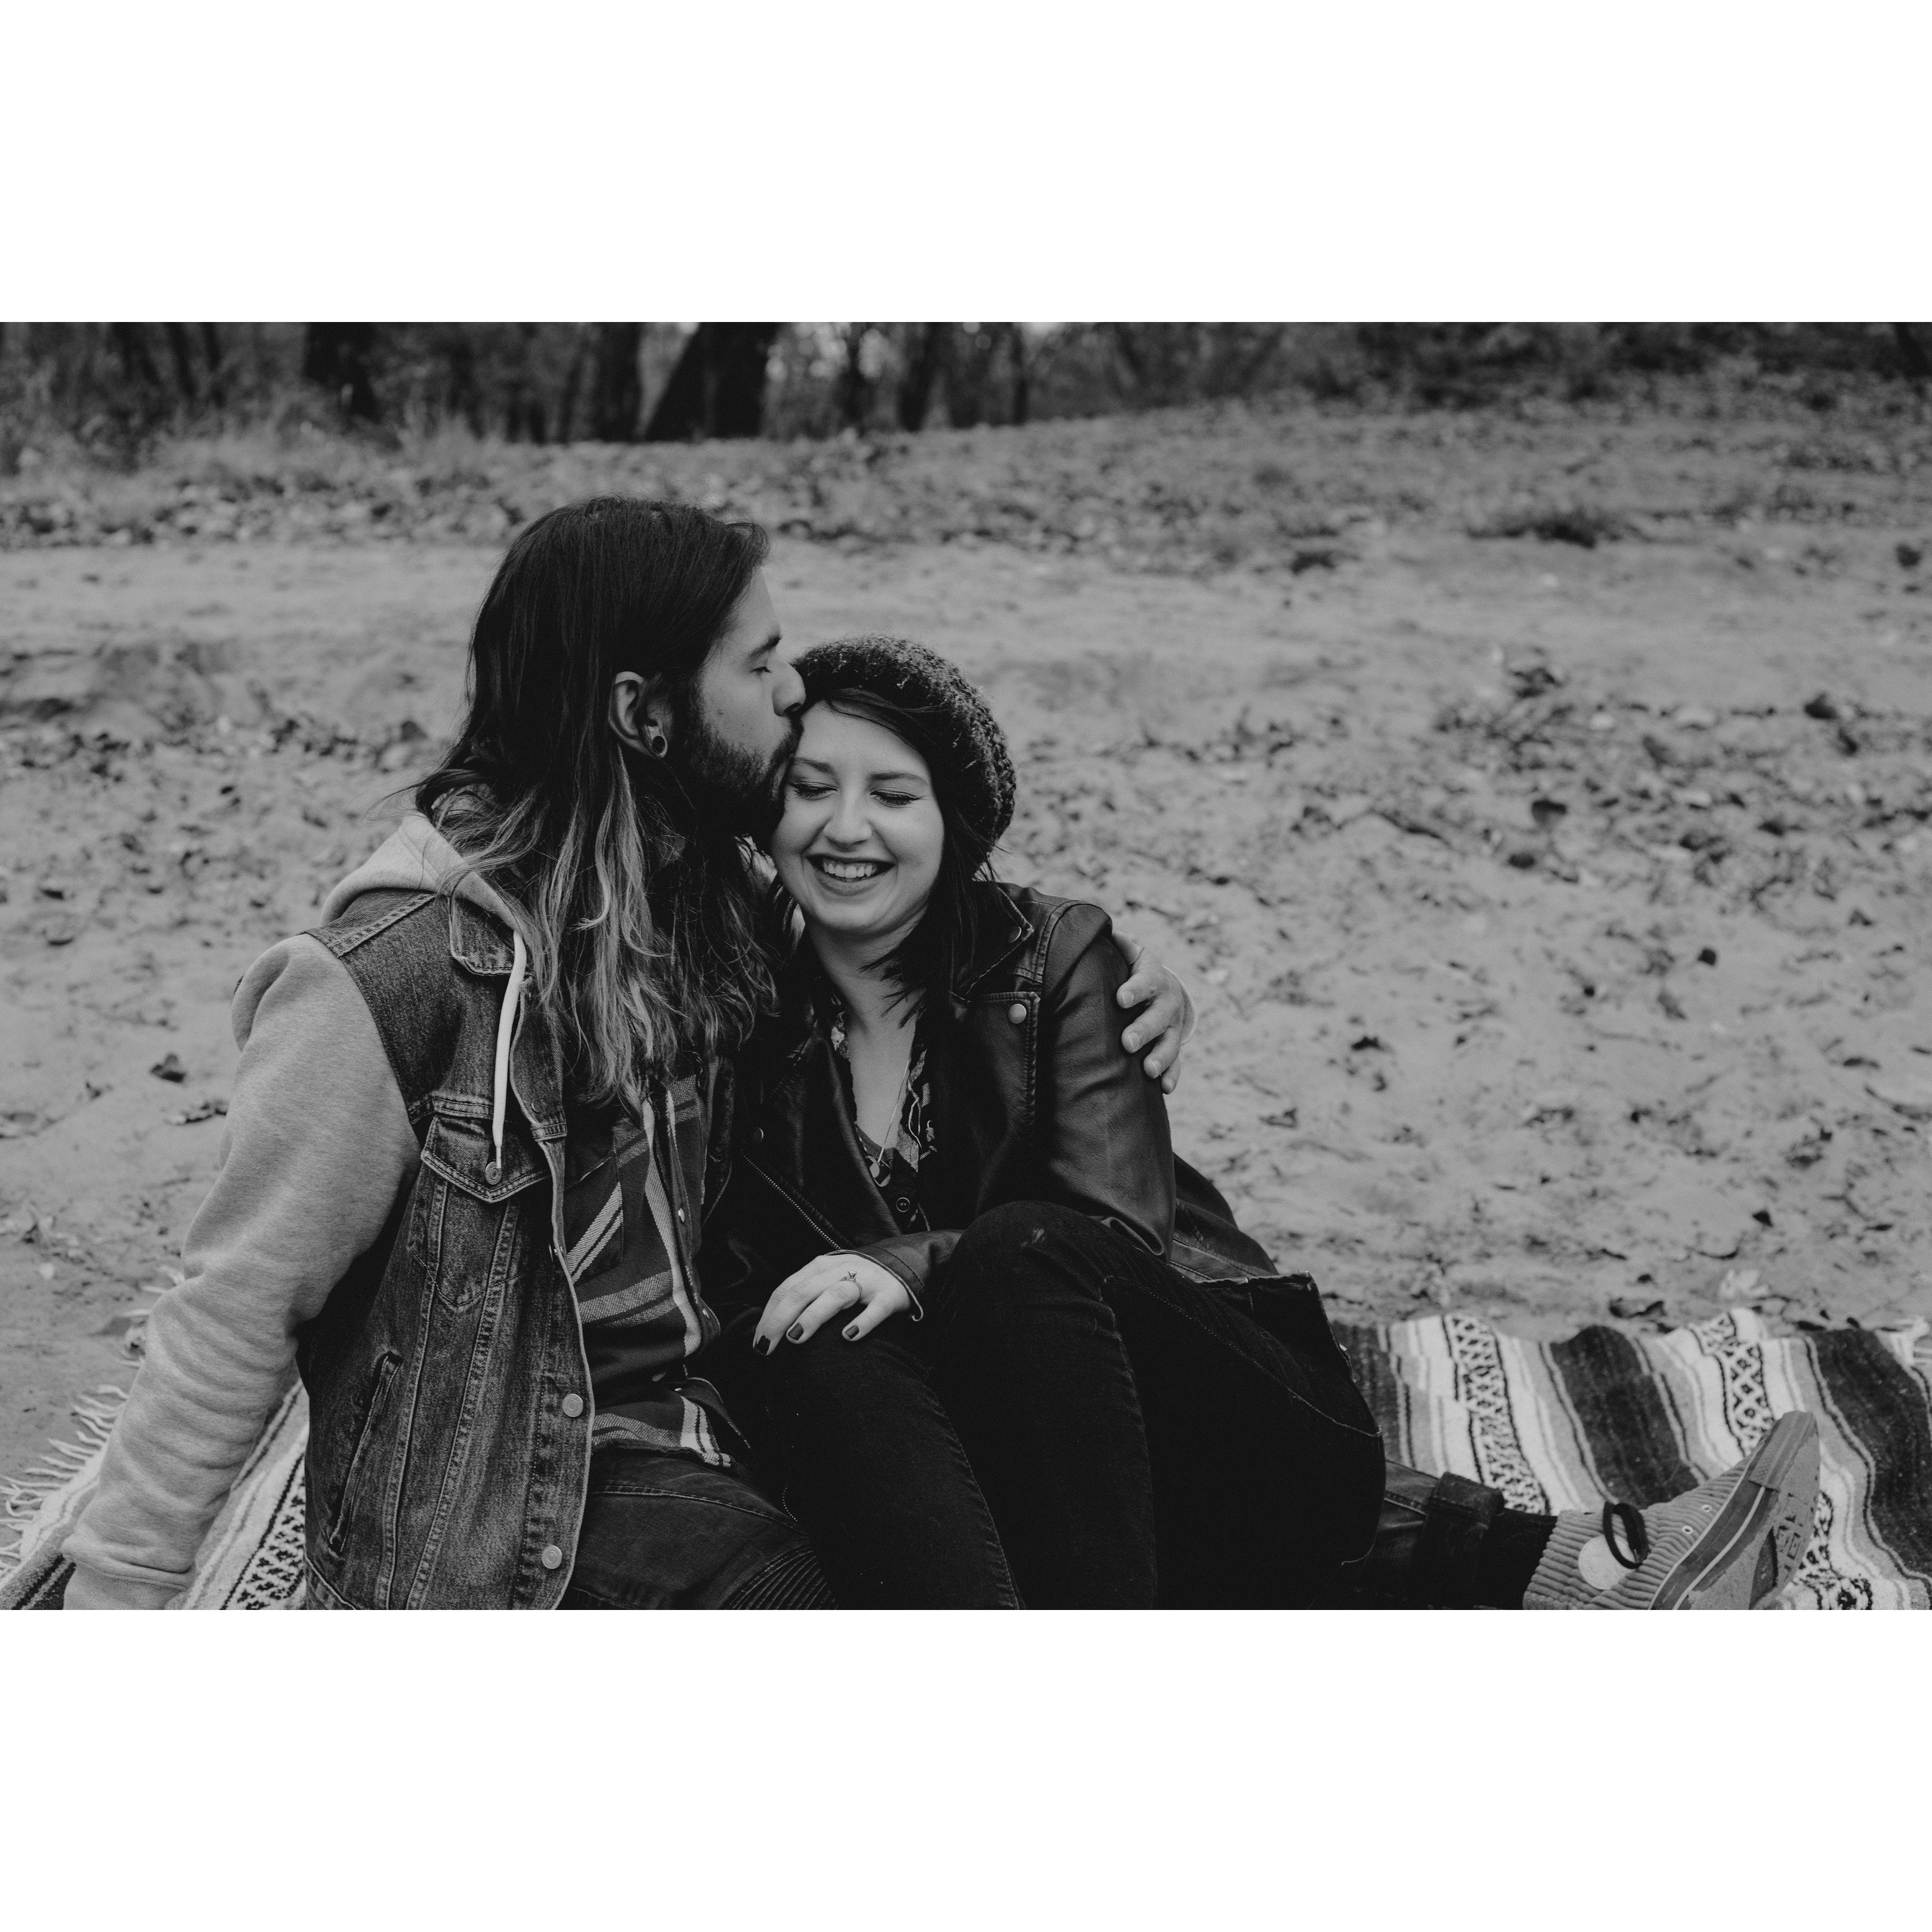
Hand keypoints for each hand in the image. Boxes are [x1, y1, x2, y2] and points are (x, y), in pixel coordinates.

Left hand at [753, 1252, 912, 1351]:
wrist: (904, 1267)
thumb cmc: (857, 1282)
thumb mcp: (828, 1280)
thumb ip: (805, 1297)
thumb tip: (773, 1329)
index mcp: (820, 1267)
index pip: (787, 1289)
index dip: (769, 1315)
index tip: (759, 1341)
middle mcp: (840, 1270)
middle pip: (803, 1292)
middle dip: (780, 1319)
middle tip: (768, 1347)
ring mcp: (866, 1282)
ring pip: (834, 1295)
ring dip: (812, 1317)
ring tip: (796, 1338)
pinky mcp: (889, 1296)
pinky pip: (875, 1309)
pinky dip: (862, 1321)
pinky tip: (849, 1336)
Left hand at [1115, 934, 1196, 1093]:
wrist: (1163, 988)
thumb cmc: (1135, 972)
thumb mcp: (1131, 955)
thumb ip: (1121, 946)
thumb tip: (1109, 933)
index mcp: (1154, 978)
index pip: (1146, 981)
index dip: (1135, 989)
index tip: (1121, 998)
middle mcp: (1167, 1003)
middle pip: (1159, 1017)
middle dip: (1145, 1030)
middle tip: (1128, 1042)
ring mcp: (1172, 1027)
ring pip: (1170, 1042)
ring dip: (1161, 1057)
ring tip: (1148, 1070)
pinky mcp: (1173, 1046)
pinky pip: (1176, 1063)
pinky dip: (1172, 1075)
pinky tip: (1164, 1088)